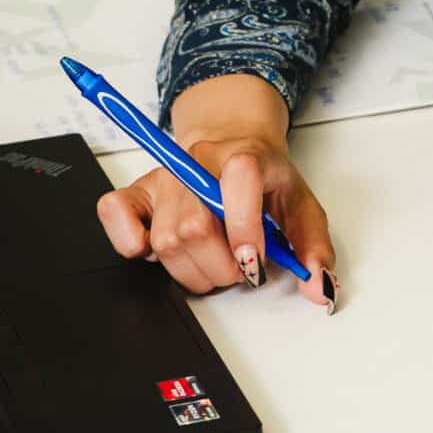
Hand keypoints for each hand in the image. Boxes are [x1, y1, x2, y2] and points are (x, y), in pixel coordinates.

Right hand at [95, 71, 336, 310]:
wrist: (235, 144)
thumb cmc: (266, 178)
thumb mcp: (302, 206)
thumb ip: (313, 248)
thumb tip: (319, 288)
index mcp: (242, 157)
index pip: (237, 182)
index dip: (245, 231)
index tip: (256, 262)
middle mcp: (195, 165)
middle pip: (196, 229)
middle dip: (223, 267)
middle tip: (241, 268)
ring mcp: (163, 178)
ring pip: (165, 241)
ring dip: (194, 270)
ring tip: (215, 261)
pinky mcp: (137, 191)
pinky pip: (114, 212)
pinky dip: (130, 241)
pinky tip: (157, 249)